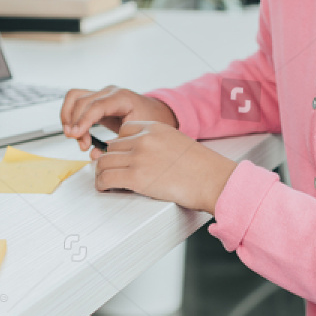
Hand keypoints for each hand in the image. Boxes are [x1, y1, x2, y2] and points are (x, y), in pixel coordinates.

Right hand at [61, 86, 177, 152]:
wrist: (155, 113)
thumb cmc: (150, 122)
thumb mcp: (136, 135)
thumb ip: (115, 144)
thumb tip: (94, 154)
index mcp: (123, 98)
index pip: (97, 106)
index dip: (83, 120)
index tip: (75, 135)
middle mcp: (109, 92)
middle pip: (82, 101)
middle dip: (76, 123)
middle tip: (80, 143)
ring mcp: (101, 94)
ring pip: (74, 97)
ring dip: (68, 116)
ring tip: (73, 136)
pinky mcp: (95, 100)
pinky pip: (75, 101)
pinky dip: (70, 115)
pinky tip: (74, 131)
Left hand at [91, 120, 236, 213]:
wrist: (214, 180)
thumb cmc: (202, 168)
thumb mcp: (178, 144)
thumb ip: (157, 145)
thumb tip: (139, 157)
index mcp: (155, 128)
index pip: (123, 131)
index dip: (120, 146)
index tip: (120, 157)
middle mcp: (144, 139)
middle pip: (112, 147)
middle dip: (111, 161)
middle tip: (111, 172)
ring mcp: (139, 157)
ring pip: (104, 162)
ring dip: (102, 173)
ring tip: (106, 181)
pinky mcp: (136, 177)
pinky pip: (106, 178)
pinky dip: (101, 184)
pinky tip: (105, 188)